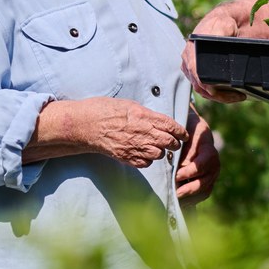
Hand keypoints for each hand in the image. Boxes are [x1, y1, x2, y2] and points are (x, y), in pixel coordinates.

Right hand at [43, 97, 187, 167]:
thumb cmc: (104, 110)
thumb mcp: (128, 105)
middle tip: (174, 142)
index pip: (170, 125)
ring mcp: (134, 146)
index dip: (180, 131)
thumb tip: (159, 120)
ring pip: (159, 154)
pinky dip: (148, 160)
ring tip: (157, 147)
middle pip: (169, 142)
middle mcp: (141, 132)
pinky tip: (144, 153)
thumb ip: (146, 113)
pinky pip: (146, 163)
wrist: (85, 125)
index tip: (184, 134)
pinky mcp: (126, 157)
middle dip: (174, 143)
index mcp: (143, 116)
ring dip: (161, 151)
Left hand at [175, 110, 220, 203]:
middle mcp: (214, 166)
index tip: (175, 176)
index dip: (188, 173)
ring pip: (204, 190)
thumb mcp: (186, 137)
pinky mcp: (209, 183)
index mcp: (209, 153)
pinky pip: (203, 194)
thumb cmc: (188, 134)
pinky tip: (181, 202)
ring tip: (176, 200)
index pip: (200, 166)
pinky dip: (192, 200)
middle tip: (174, 192)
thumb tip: (178, 170)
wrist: (197, 134)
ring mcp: (213, 175)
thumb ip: (183, 153)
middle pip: (203, 182)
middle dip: (188, 189)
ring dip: (190, 197)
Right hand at [184, 6, 247, 103]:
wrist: (221, 21)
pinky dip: (216, 93)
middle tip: (238, 96)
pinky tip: (230, 93)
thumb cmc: (223, 23)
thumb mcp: (223, 25)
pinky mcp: (196, 72)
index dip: (207, 86)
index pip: (196, 74)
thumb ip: (219, 33)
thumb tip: (216, 42)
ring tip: (237, 96)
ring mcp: (191, 67)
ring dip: (219, 96)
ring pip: (201, 90)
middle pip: (199, 86)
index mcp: (191, 50)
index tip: (221, 91)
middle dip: (219, 95)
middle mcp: (188, 60)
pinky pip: (203, 87)